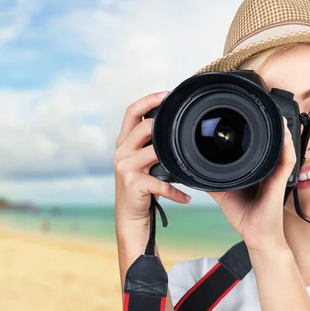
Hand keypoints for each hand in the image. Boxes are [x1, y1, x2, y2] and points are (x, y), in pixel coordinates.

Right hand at [114, 91, 191, 246]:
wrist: (130, 216)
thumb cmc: (141, 187)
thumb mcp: (141, 162)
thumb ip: (150, 145)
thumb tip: (173, 128)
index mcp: (123, 142)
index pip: (131, 112)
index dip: (148, 99)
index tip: (166, 94)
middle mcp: (121, 151)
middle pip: (144, 126)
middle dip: (164, 126)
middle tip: (182, 131)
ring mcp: (125, 167)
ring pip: (154, 150)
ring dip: (174, 158)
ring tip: (187, 164)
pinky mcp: (133, 183)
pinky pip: (161, 183)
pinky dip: (176, 193)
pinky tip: (186, 198)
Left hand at [207, 119, 295, 251]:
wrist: (257, 237)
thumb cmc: (245, 216)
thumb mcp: (223, 193)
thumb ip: (212, 179)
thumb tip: (194, 169)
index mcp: (256, 169)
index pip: (256, 145)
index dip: (250, 129)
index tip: (242, 115)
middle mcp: (268, 169)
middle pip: (270, 142)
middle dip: (268, 125)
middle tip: (261, 108)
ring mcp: (276, 174)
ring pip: (281, 147)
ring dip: (279, 130)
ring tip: (275, 113)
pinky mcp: (281, 182)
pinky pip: (287, 161)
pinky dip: (286, 146)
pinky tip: (283, 133)